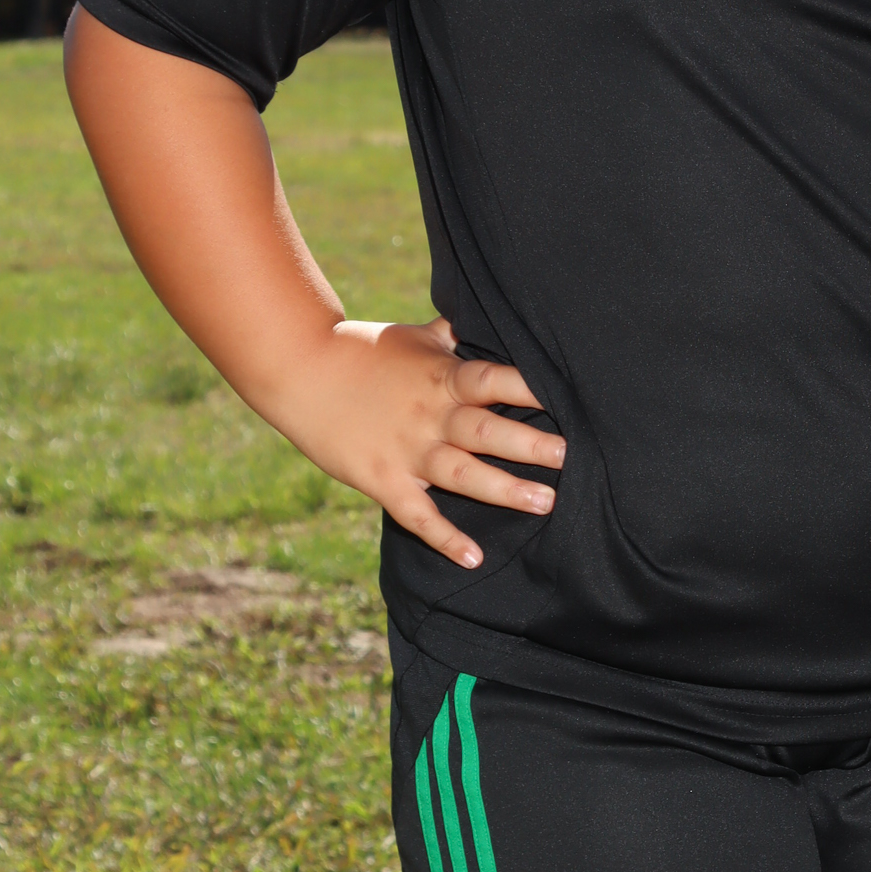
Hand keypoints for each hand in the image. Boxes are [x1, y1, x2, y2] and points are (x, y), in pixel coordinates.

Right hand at [269, 315, 564, 569]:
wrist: (299, 370)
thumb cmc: (362, 351)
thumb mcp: (414, 336)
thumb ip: (453, 335)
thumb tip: (486, 313)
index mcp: (442, 377)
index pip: (494, 379)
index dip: (530, 387)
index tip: (569, 396)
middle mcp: (430, 415)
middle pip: (487, 430)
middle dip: (530, 444)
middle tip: (571, 456)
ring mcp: (406, 450)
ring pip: (463, 474)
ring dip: (503, 490)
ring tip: (545, 502)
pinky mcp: (382, 480)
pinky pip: (418, 515)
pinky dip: (445, 538)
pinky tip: (474, 558)